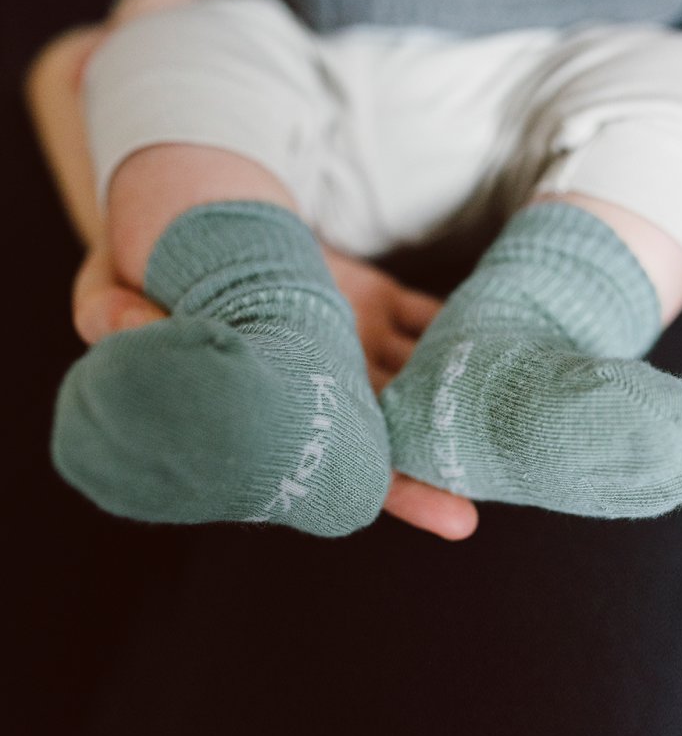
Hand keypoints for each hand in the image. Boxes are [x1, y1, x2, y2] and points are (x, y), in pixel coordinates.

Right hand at [26, 14, 478, 540]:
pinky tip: (508, 338)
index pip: (336, 460)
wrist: (198, 219)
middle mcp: (323, 383)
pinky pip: (427, 318)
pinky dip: (465, 328)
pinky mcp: (373, 300)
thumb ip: (113, 314)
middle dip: (441, 463)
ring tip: (518, 417)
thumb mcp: (110, 287)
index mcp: (274, 398)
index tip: (449, 516)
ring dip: (466, 398)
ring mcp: (356, 343)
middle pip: (394, 435)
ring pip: (421, 382)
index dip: (390, 490)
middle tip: (488, 501)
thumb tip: (114, 326)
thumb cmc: (146, 268)